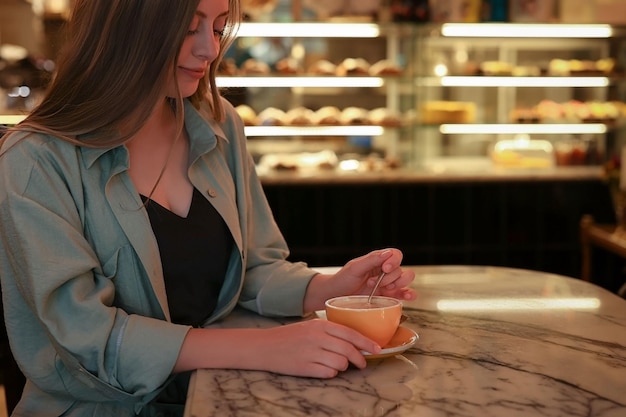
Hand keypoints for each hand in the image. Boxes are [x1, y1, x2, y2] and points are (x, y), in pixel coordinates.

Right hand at [253, 319, 379, 377]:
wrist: (265, 346)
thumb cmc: (290, 336)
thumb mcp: (311, 326)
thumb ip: (331, 331)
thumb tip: (355, 341)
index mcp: (320, 325)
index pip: (350, 333)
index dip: (366, 343)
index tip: (377, 349)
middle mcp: (318, 338)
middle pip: (349, 350)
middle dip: (360, 359)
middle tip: (362, 363)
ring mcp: (311, 353)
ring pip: (341, 364)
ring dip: (343, 367)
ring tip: (335, 364)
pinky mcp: (306, 367)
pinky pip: (329, 373)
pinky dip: (331, 373)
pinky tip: (324, 369)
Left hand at [304, 248, 416, 312]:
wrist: (335, 296)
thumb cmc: (342, 279)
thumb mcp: (354, 268)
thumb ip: (371, 260)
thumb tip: (387, 254)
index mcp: (378, 260)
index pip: (395, 254)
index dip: (394, 261)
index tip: (385, 268)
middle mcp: (385, 271)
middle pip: (402, 269)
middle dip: (391, 277)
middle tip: (373, 283)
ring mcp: (388, 284)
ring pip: (405, 280)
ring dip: (398, 285)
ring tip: (383, 290)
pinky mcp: (389, 297)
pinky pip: (405, 294)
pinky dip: (409, 294)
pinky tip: (406, 296)